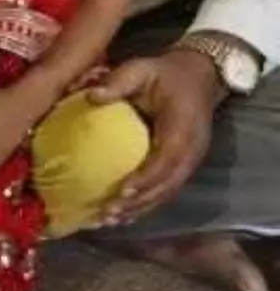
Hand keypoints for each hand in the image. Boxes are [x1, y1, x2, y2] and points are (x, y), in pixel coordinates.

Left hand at [89, 49, 223, 223]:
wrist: (198, 77)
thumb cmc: (165, 74)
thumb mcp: (142, 68)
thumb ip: (119, 82)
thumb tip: (91, 96)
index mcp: (183, 129)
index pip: (166, 160)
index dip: (146, 179)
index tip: (123, 192)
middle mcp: (191, 151)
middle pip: (166, 185)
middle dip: (138, 203)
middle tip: (107, 215)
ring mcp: (189, 160)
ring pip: (166, 192)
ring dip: (139, 209)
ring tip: (109, 221)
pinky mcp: (182, 165)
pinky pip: (165, 190)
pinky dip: (145, 204)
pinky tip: (123, 216)